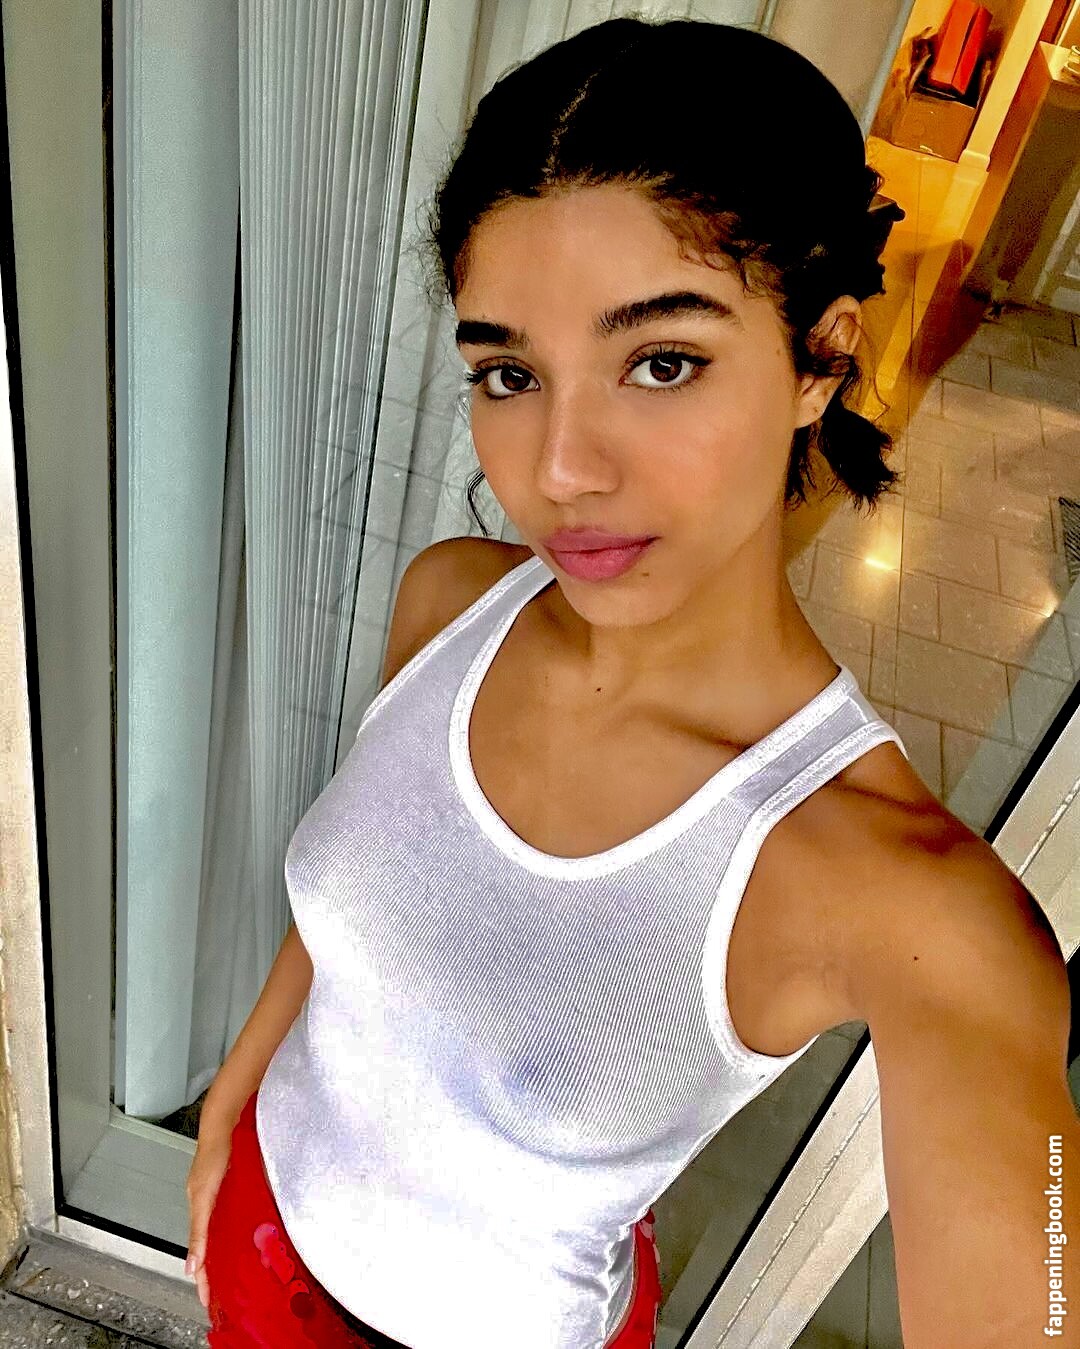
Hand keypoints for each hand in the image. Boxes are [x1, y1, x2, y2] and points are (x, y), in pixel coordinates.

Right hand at [185, 1126, 233, 1311]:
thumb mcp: (204, 1195)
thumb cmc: (215, 1154)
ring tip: (228, 1271)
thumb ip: (198, 1231)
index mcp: (197, 1208)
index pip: (198, 1252)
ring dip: (221, 1250)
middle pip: (207, 1243)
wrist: (225, 1123)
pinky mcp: (230, 1183)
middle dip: (211, 1268)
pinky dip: (230, 1230)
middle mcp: (206, 1202)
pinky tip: (240, 1234)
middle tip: (218, 1292)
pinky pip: (228, 1214)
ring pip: (218, 1230)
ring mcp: (218, 1193)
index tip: (206, 1298)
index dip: (202, 1276)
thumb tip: (192, 1265)